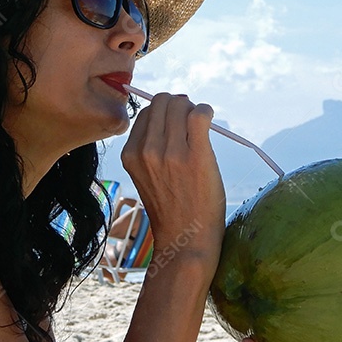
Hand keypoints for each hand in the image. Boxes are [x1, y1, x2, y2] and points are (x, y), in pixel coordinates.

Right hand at [121, 92, 225, 256]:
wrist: (186, 239)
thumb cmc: (171, 208)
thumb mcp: (147, 176)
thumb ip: (150, 147)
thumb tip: (172, 112)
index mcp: (131, 154)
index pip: (146, 112)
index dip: (164, 112)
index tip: (177, 124)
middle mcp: (147, 150)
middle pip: (163, 102)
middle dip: (179, 106)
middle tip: (191, 123)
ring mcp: (171, 152)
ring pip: (181, 104)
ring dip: (194, 108)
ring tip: (201, 126)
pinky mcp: (196, 154)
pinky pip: (200, 113)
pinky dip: (206, 111)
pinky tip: (210, 121)